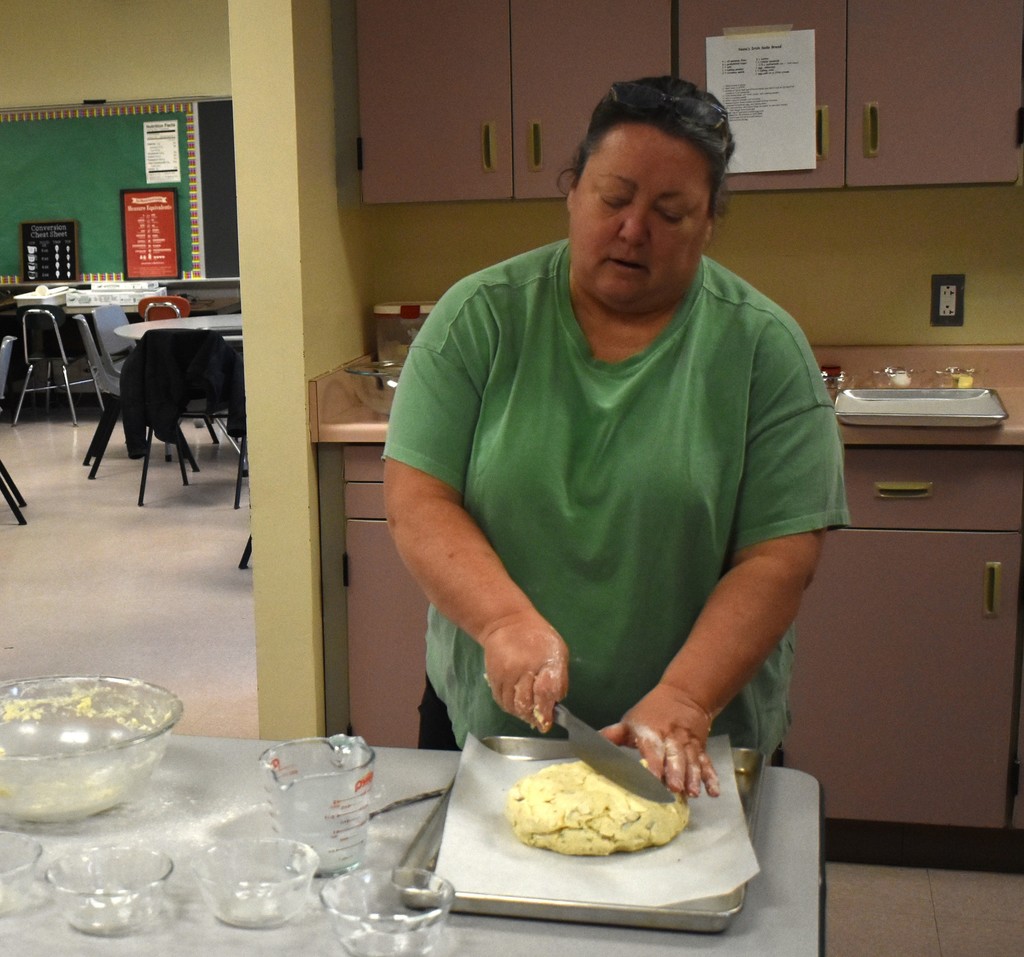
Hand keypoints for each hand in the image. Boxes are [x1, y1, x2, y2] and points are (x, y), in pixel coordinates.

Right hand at [479, 612, 568, 730]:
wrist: (508, 622)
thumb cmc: (538, 637)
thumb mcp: (558, 651)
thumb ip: (559, 677)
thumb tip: (556, 701)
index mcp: (544, 661)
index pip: (545, 693)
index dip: (546, 711)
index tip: (547, 723)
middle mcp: (523, 669)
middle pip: (525, 703)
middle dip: (533, 716)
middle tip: (539, 721)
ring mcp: (505, 673)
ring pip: (511, 705)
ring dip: (521, 714)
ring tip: (528, 713)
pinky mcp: (493, 676)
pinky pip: (500, 700)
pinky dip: (509, 707)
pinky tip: (516, 705)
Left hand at [603, 683, 720, 797]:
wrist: (684, 694)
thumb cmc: (651, 712)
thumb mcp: (630, 721)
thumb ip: (612, 735)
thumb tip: (587, 744)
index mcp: (652, 732)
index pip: (652, 749)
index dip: (653, 764)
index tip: (652, 779)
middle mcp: (671, 738)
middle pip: (674, 756)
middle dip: (676, 773)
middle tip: (675, 789)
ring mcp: (688, 744)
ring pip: (691, 761)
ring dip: (693, 777)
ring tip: (692, 793)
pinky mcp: (700, 748)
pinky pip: (707, 763)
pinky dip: (711, 777)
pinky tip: (713, 791)